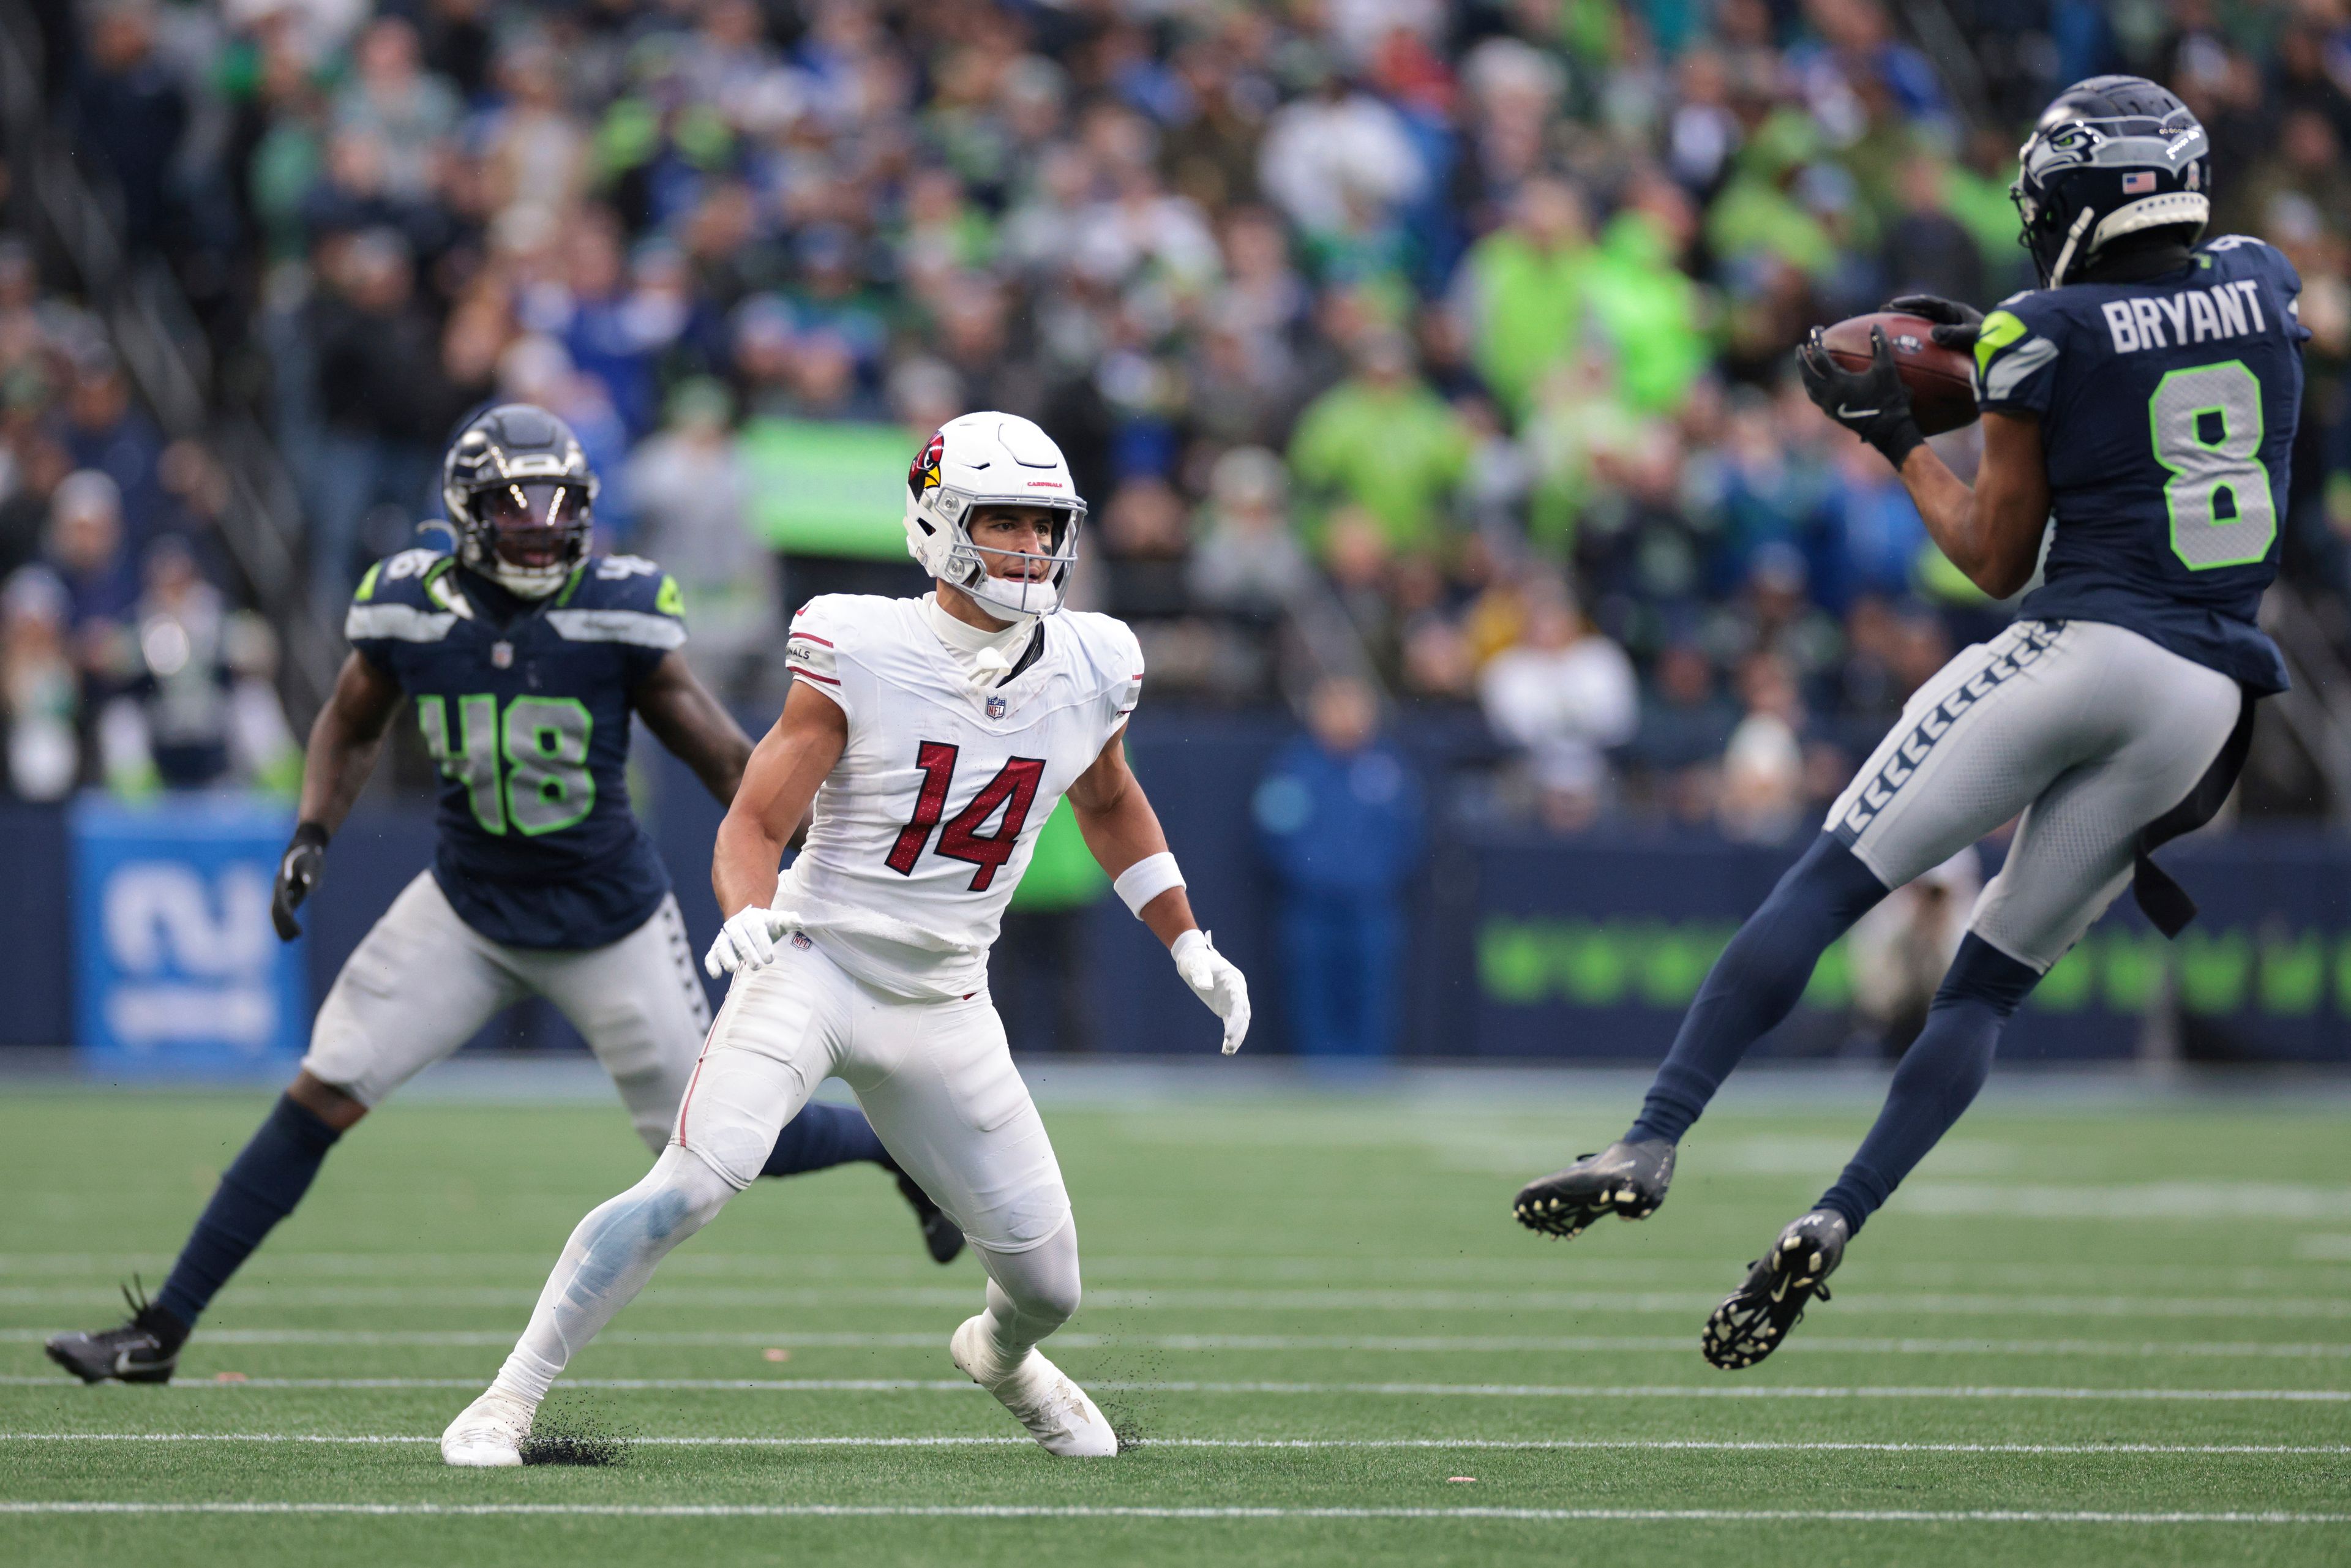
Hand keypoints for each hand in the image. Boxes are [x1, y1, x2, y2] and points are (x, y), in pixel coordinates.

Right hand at [269, 822, 328, 940]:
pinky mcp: (289, 893)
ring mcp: (283, 891)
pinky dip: (287, 920)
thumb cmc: (309, 854)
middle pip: (277, 910)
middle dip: (282, 925)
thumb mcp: (312, 861)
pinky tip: (292, 932)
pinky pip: (285, 909)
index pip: (281, 903)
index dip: (288, 918)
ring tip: (290, 940)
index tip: (296, 930)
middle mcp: (279, 888)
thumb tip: (310, 889)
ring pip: (279, 911)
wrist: (305, 845)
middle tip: (291, 939)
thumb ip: (311, 874)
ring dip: (282, 925)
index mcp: (282, 881)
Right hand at [704, 905, 784, 976]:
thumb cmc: (768, 925)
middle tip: (758, 966)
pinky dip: (711, 964)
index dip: (762, 943)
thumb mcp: (779, 922)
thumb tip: (799, 922)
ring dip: (727, 957)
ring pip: (722, 945)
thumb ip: (789, 921)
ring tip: (733, 969)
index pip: (756, 928)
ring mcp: (725, 937)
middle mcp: (735, 925)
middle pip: (740, 937)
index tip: (771, 958)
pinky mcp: (717, 949)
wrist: (750, 921)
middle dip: (748, 952)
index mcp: (751, 917)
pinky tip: (716, 975)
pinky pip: (711, 955)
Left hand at [1171, 928, 1250, 1054]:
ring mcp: (1233, 1000)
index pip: (1239, 1003)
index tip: (1228, 1035)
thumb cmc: (1195, 959)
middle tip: (1229, 1047)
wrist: (1193, 959)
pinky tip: (1225, 1050)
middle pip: (1243, 1015)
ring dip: (1237, 1037)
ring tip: (1228, 1052)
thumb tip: (1205, 987)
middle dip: (1238, 1032)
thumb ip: (1201, 974)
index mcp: (1234, 980)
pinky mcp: (1226, 1007)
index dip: (1236, 1020)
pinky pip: (1231, 1024)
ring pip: (1240, 1022)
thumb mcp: (1196, 963)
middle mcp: (1238, 991)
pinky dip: (1230, 1036)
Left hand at [1797, 324, 1924, 468]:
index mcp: (1837, 382)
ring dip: (1805, 375)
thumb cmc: (1888, 398)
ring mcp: (1829, 407)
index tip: (1816, 329)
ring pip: (1809, 389)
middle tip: (1800, 347)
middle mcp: (1827, 395)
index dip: (1816, 340)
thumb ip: (1880, 345)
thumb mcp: (1887, 369)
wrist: (1888, 430)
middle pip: (1807, 374)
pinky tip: (1818, 384)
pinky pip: (1817, 399)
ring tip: (1805, 365)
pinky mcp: (1833, 415)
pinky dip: (1814, 388)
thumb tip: (1875, 325)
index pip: (1819, 356)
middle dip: (1801, 359)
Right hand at [1885, 293, 1983, 351]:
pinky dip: (1914, 339)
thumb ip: (1955, 334)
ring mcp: (1949, 329)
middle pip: (1922, 311)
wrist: (2006, 349)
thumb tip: (1933, 333)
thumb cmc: (1992, 340)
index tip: (1892, 305)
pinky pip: (1928, 338)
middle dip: (1903, 310)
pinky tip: (1904, 348)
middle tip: (1882, 311)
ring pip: (1923, 323)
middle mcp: (1950, 318)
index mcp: (1955, 311)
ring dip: (1907, 324)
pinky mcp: (1948, 342)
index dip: (1910, 303)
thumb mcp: (1974, 336)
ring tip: (1888, 326)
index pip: (1929, 303)